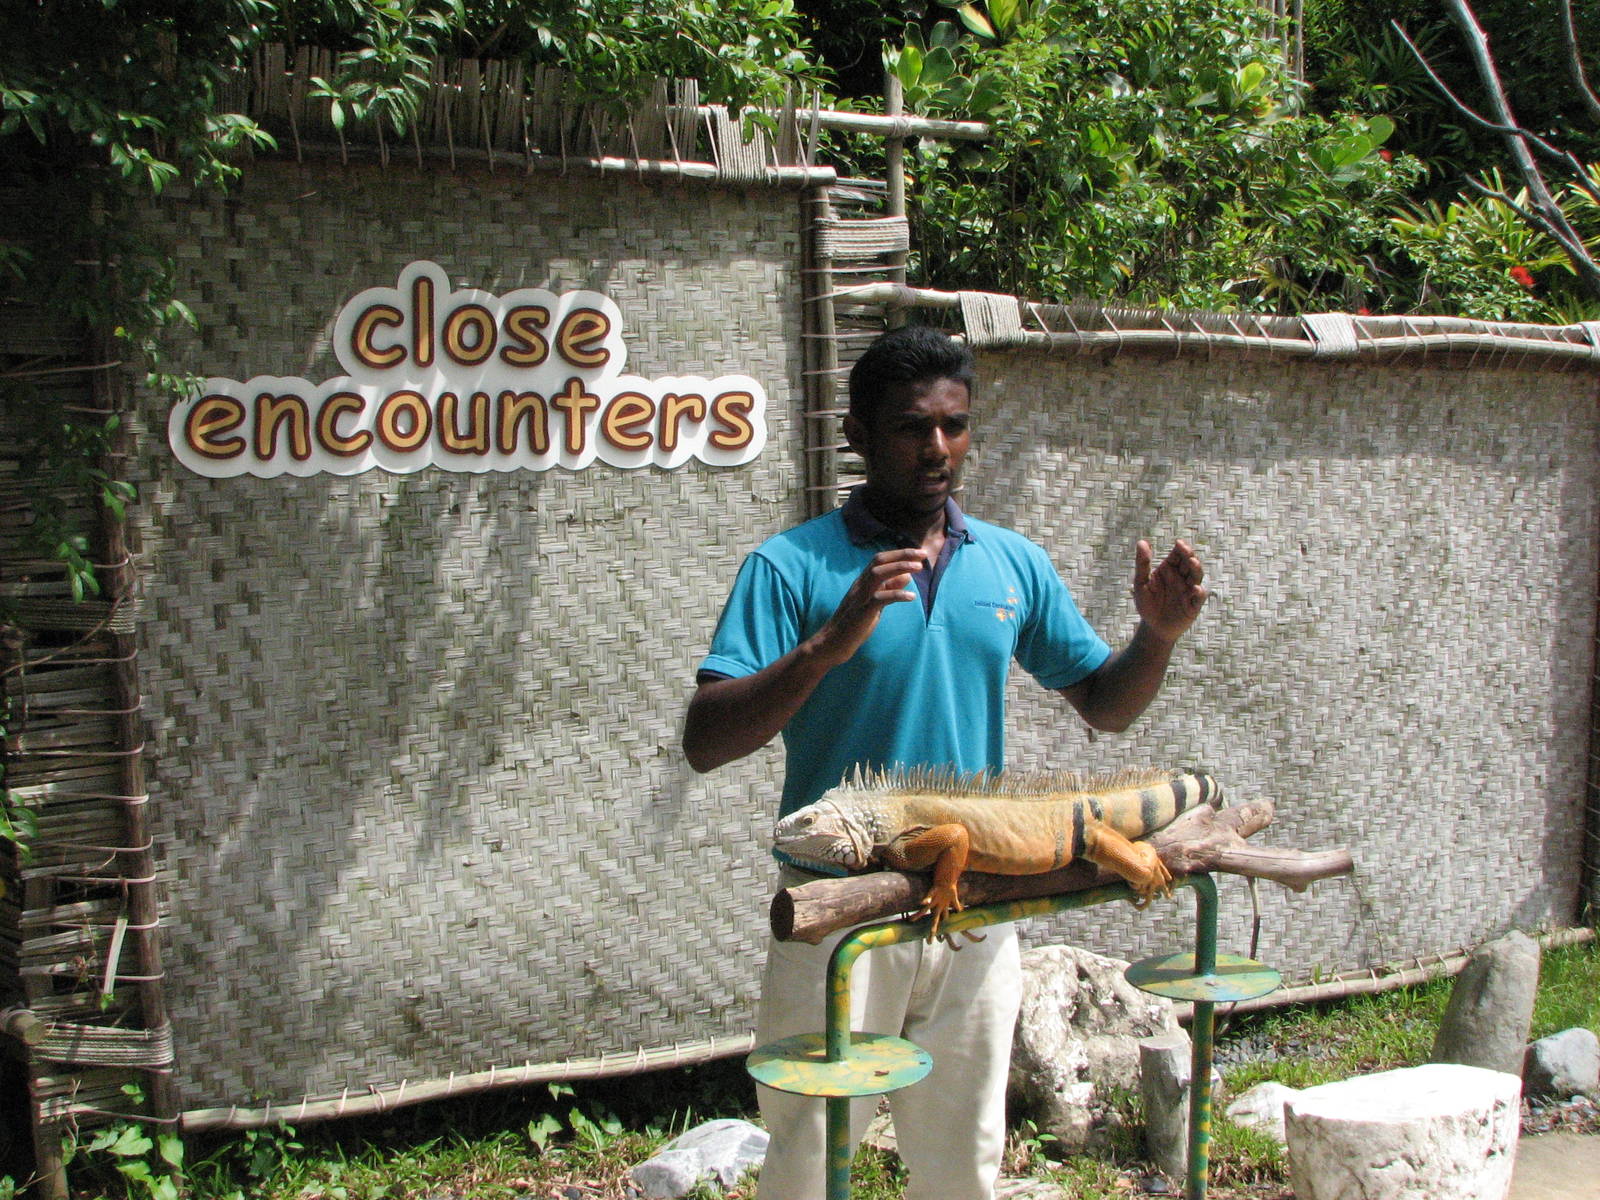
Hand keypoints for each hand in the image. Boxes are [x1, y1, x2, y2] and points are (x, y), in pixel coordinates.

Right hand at [809, 548, 925, 666]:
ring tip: (918, 568)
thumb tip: (907, 576)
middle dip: (902, 555)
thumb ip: (889, 589)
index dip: (900, 554)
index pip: (880, 560)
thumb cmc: (854, 623)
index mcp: (862, 582)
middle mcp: (860, 585)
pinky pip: (879, 598)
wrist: (832, 642)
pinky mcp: (861, 612)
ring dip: (899, 568)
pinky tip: (911, 596)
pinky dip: (896, 594)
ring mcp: (859, 597)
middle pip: (879, 561)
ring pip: (877, 574)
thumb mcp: (875, 604)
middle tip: (923, 555)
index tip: (919, 553)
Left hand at [1133, 539, 1206, 643]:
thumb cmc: (1147, 604)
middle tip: (1186, 551)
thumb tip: (1142, 542)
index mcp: (1170, 569)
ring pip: (1197, 576)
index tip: (1179, 543)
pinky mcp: (1193, 605)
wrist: (1153, 628)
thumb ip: (1142, 564)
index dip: (1181, 548)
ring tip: (1192, 562)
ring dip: (1196, 569)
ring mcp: (1189, 590)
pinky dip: (1199, 593)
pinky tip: (1195, 589)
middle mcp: (1182, 577)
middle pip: (1189, 563)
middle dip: (1189, 556)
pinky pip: (1198, 598)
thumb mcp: (1140, 583)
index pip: (1178, 555)